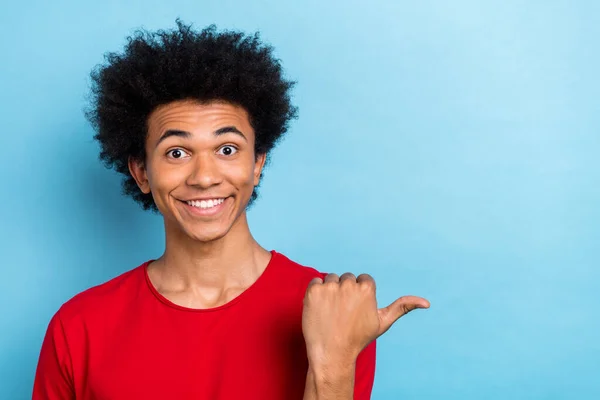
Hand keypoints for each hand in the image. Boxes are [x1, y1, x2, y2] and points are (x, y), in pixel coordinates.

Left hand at [302, 273, 428, 366]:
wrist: (332, 353)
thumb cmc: (358, 338)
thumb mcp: (382, 322)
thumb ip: (402, 307)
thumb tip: (427, 303)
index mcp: (366, 288)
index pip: (363, 280)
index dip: (360, 296)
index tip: (356, 311)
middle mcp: (348, 284)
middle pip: (346, 278)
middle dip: (345, 292)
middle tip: (343, 314)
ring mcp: (329, 287)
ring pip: (330, 279)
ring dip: (330, 292)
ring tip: (332, 312)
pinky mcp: (313, 291)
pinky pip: (315, 282)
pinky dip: (316, 294)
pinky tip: (320, 309)